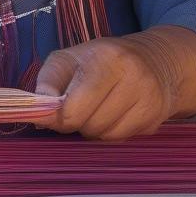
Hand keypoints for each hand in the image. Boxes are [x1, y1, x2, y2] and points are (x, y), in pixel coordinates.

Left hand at [32, 26, 195, 140]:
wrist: (157, 60)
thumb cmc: (102, 59)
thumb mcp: (69, 59)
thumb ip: (48, 82)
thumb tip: (38, 114)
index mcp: (104, 58)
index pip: (73, 109)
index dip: (59, 117)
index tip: (56, 112)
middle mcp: (131, 75)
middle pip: (89, 125)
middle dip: (77, 123)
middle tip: (80, 108)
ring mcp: (147, 96)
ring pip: (105, 136)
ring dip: (95, 129)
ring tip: (99, 109)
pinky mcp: (156, 115)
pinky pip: (121, 139)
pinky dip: (112, 132)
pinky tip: (116, 115)